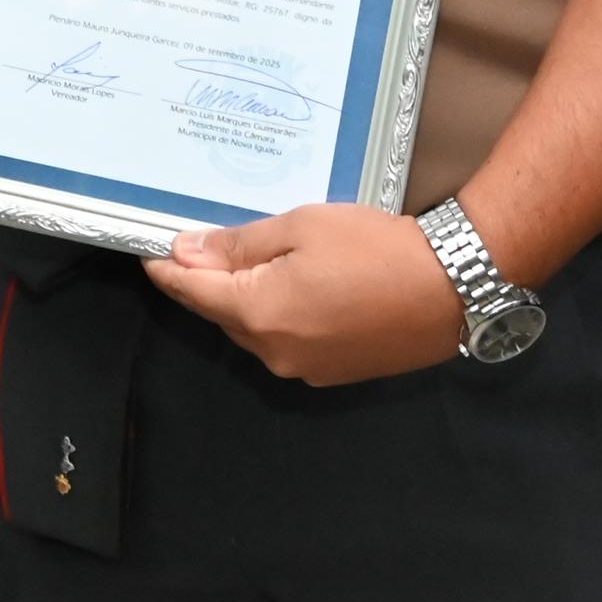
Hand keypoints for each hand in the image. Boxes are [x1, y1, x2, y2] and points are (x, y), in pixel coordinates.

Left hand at [145, 202, 464, 384]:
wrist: (451, 287)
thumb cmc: (375, 248)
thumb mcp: (301, 229)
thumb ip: (239, 245)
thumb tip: (187, 252)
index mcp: (259, 314)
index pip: (193, 293)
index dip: (169, 270)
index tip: (150, 253)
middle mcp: (275, 352)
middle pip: (223, 313)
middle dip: (210, 282)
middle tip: (203, 244)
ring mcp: (305, 368)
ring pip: (255, 330)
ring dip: (248, 299)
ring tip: (258, 261)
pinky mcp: (333, 373)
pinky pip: (288, 342)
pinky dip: (280, 316)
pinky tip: (297, 288)